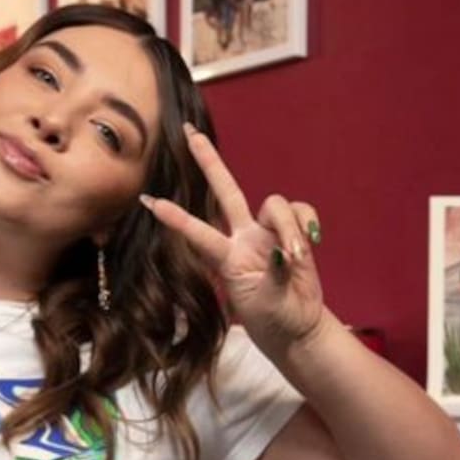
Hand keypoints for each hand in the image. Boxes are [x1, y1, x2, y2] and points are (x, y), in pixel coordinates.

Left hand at [140, 123, 326, 353]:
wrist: (297, 326)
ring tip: (294, 259)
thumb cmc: (270, 317)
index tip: (149, 202)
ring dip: (288, 229)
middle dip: (210, 161)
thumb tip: (281, 250)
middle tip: (190, 133)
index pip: (198, 233)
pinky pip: (300, 211)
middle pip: (226, 190)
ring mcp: (269, 233)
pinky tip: (310, 243)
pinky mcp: (295, 233)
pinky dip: (305, 223)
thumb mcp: (261, 301)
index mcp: (226, 257)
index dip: (176, 218)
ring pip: (275, 204)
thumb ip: (270, 274)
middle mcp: (244, 238)